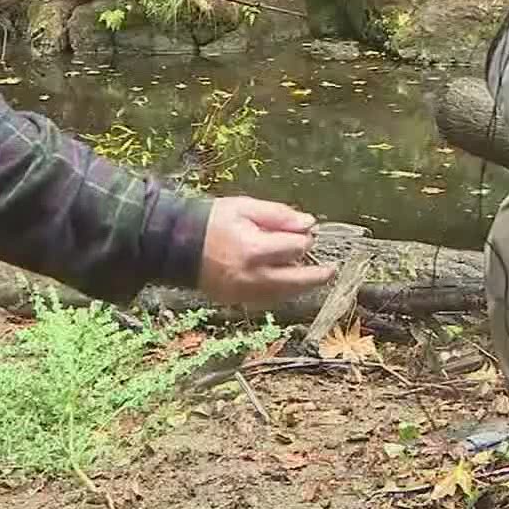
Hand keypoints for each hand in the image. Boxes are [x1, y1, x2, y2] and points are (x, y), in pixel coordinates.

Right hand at [197, 196, 335, 304]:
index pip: (295, 249)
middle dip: (317, 275)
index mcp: (254, 249)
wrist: (177, 244)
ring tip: (315, 278)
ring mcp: (243, 292)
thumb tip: (308, 223)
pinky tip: (288, 284)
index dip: (305, 240)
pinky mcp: (236, 301)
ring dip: (301, 286)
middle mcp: (251, 276)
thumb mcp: (245, 207)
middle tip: (331, 270)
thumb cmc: (212, 221)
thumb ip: (278, 215)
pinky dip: (282, 293)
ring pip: (284, 295)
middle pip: (296, 281)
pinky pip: (268, 300)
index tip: (309, 233)